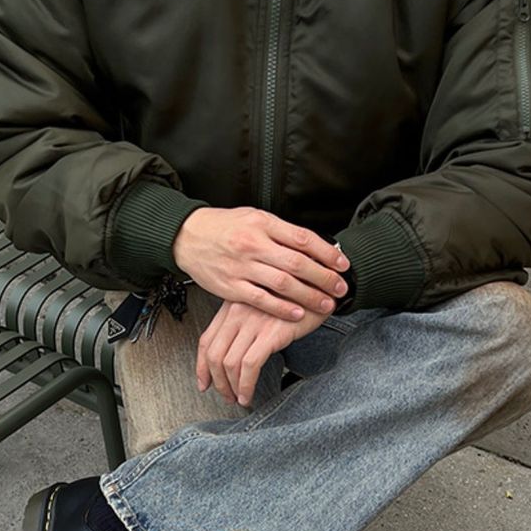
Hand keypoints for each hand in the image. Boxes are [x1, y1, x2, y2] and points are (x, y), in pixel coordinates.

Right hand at [174, 205, 349, 320]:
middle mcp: (254, 244)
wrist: (187, 236)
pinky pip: (261, 300)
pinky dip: (281, 308)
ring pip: (283, 284)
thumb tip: (312, 245)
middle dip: (324, 277)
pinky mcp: (231, 287)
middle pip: (297, 263)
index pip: (303, 239)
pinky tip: (297, 313)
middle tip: (340, 287)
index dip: (327, 253)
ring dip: (309, 296)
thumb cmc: (224, 227)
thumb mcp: (254, 217)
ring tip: (326, 303)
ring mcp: (242, 267)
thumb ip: (281, 231)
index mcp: (263, 224)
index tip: (342, 264)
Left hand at [196, 299, 330, 405]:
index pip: (206, 340)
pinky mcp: (270, 333)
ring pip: (229, 363)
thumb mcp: (262, 306)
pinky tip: (249, 394)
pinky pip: (249, 366)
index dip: (202, 367)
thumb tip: (233, 354)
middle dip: (217, 382)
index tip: (205, 383)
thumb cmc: (295, 298)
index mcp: (232, 306)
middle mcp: (237, 312)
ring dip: (231, 388)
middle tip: (226, 396)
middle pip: (214, 355)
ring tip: (240, 399)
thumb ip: (245, 322)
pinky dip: (246, 385)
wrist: (322, 287)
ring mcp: (253, 322)